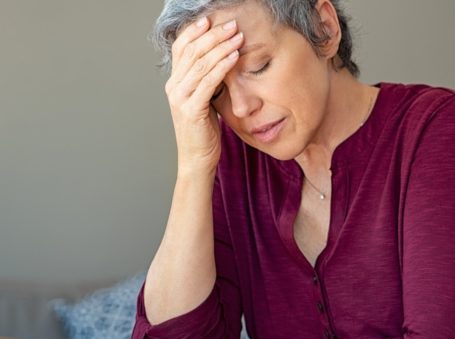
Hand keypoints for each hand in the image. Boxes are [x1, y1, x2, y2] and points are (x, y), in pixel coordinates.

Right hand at [164, 17, 242, 175]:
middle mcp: (173, 86)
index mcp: (174, 82)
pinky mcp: (191, 109)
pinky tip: (234, 57)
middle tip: (232, 25)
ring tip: (237, 36)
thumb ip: (207, 81)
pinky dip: (222, 66)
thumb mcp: (204, 100)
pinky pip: (208, 82)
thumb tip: (221, 61)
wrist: (197, 159)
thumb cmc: (204, 130)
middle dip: (213, 35)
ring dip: (221, 47)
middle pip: (192, 52)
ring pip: (200, 64)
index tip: (211, 20)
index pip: (181, 49)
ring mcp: (180, 98)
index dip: (194, 32)